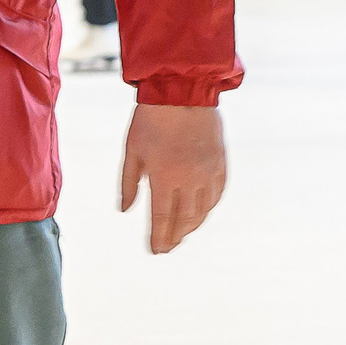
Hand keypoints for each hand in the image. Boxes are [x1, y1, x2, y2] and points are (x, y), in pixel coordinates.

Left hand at [120, 103, 227, 253]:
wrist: (182, 93)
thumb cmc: (150, 120)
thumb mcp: (132, 151)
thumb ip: (129, 183)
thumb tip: (125, 210)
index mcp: (164, 177)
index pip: (163, 218)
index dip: (159, 238)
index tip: (155, 251)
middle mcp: (190, 180)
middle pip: (185, 220)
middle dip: (175, 237)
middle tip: (167, 248)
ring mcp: (208, 173)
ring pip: (203, 211)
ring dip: (192, 226)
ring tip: (181, 234)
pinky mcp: (220, 165)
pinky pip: (216, 195)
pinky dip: (208, 208)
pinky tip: (200, 213)